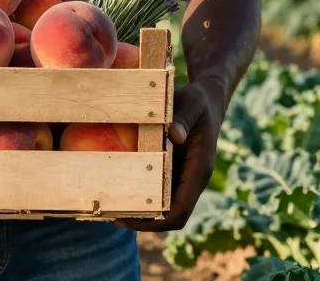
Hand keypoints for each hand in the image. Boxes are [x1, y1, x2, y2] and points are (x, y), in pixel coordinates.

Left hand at [115, 78, 224, 231]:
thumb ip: (183, 117)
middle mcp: (192, 179)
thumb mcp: (191, 103)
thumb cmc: (198, 100)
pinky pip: (159, 189)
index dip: (156, 222)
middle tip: (111, 215)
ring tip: (111, 206)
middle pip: (169, 215)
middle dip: (143, 220)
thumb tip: (174, 135)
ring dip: (141, 210)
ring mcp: (183, 176)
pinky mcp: (174, 169)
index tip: (128, 219)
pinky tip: (119, 186)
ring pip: (164, 205)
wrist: (207, 98)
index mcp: (199, 170)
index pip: (180, 211)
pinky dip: (142, 193)